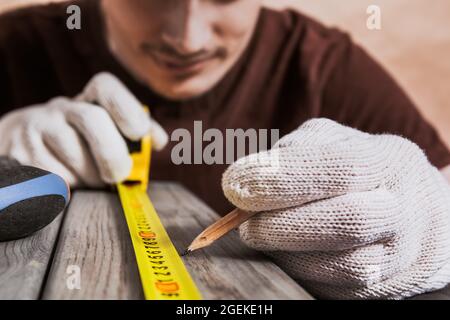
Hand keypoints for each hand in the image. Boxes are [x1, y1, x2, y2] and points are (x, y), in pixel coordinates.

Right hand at [0, 72, 167, 186]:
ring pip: (73, 156)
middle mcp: (61, 108)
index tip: (139, 133)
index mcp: (88, 100)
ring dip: (91, 177)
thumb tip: (159, 141)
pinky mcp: (20, 154)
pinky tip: (71, 185)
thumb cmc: (81, 141)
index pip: (105, 86)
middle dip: (112, 153)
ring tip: (93, 181)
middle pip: (92, 119)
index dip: (127, 108)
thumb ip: (135, 135)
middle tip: (118, 175)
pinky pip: (52, 177)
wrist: (24, 143)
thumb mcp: (107, 131)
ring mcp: (36, 128)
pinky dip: (69, 188)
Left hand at [222, 118, 449, 298]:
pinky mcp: (388, 288)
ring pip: (344, 266)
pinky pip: (340, 289)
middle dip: (284, 224)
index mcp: (389, 160)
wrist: (417, 212)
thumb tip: (247, 179)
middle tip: (246, 225)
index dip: (281, 177)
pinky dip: (302, 272)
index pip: (339, 167)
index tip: (234, 183)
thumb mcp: (334, 143)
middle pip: (348, 221)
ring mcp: (401, 254)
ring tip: (262, 236)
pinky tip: (286, 254)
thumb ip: (295, 151)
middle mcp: (403, 209)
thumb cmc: (361, 170)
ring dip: (289, 254)